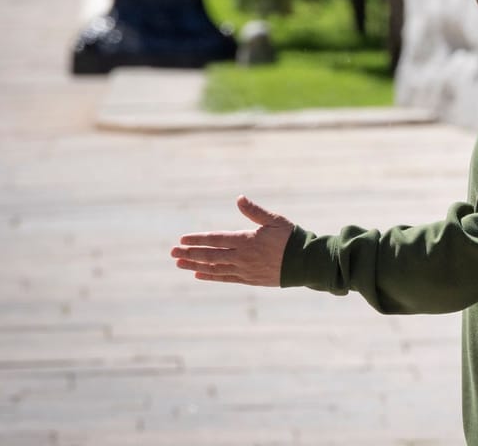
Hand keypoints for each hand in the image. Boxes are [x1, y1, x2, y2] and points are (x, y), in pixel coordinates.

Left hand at [170, 195, 292, 286]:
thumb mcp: (275, 220)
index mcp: (246, 240)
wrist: (305, 263)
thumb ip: (255, 211)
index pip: (215, 240)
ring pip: (214, 268)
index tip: (181, 239)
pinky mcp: (249, 279)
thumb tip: (239, 198)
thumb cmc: (291, 238)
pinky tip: (198, 274)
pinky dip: (210, 276)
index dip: (197, 239)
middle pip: (210, 255)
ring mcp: (244, 270)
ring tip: (179, 263)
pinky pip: (225, 278)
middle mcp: (241, 257)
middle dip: (189, 253)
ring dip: (195, 265)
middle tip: (172, 252)